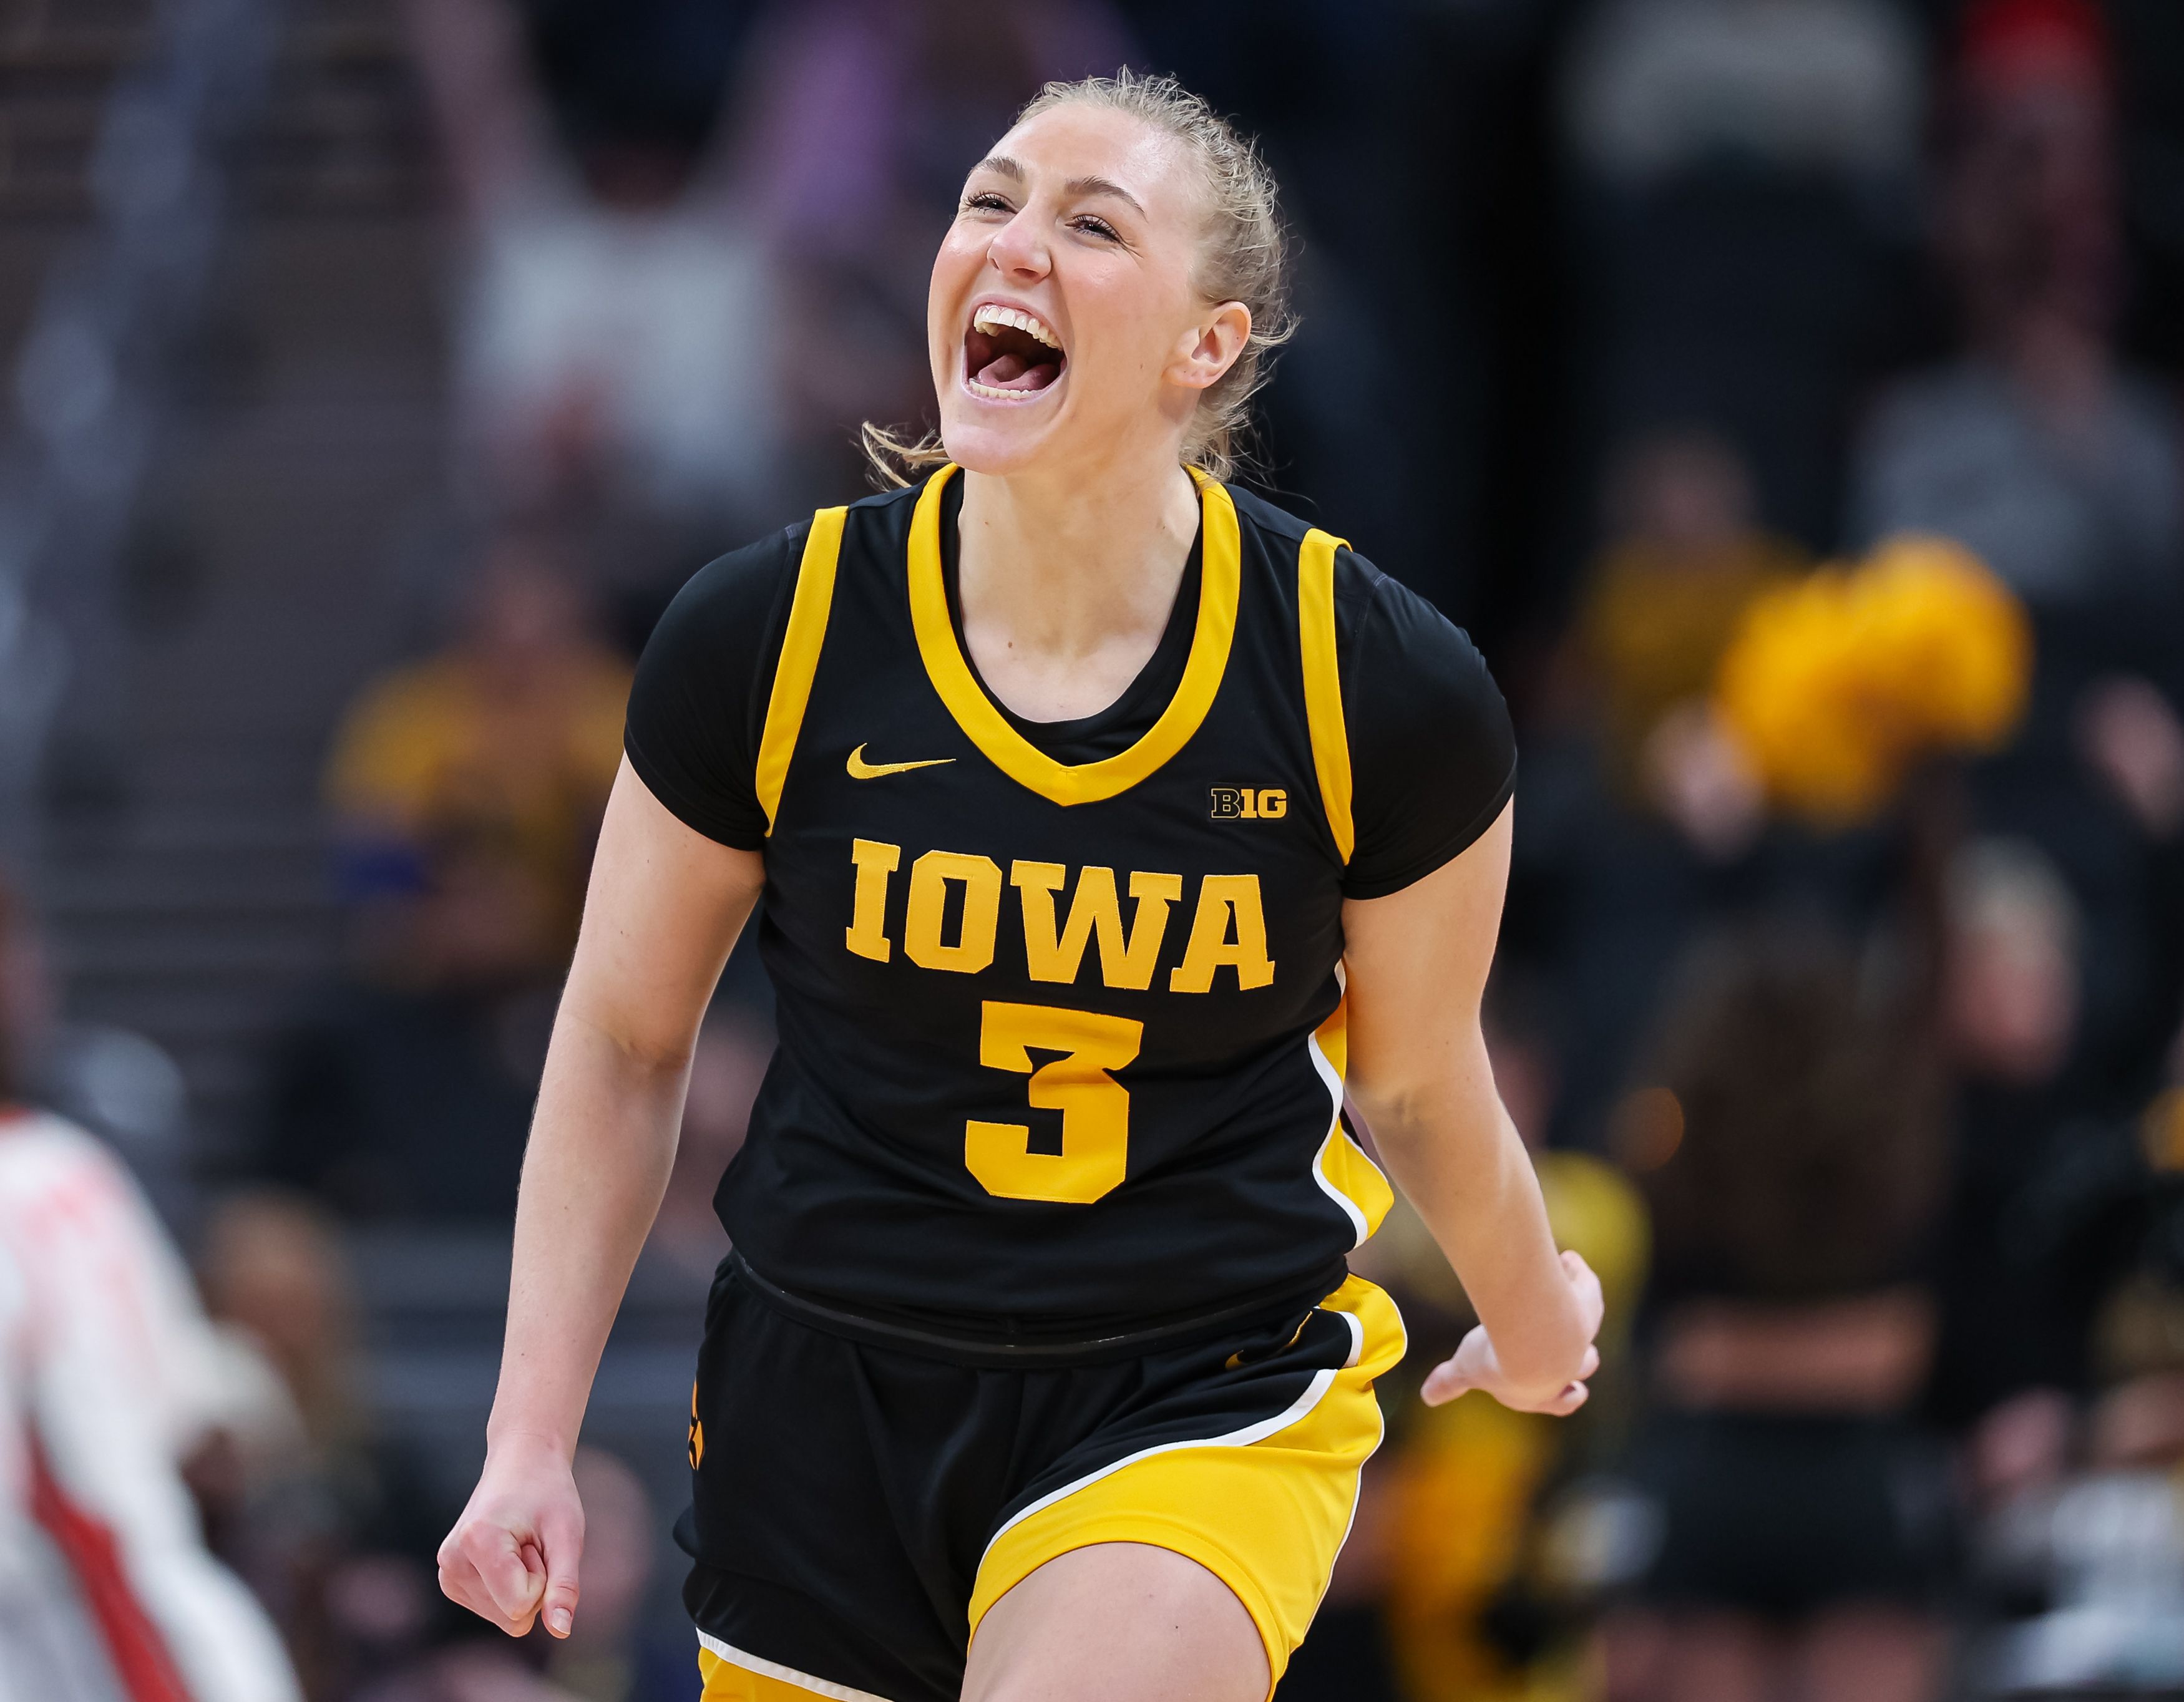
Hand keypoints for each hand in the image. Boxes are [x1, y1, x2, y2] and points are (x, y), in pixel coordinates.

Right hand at [437, 1432, 584, 1637]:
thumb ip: (564, 1585)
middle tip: (532, 1543)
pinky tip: (508, 1554)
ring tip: (521, 1545)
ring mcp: (447, 1573)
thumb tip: (561, 1630)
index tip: (539, 1542)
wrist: (521, 1464)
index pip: (520, 1605)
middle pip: (512, 1616)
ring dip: (523, 1586)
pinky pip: (496, 1612)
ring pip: (505, 1618)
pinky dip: (510, 1589)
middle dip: (535, 1586)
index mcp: (476, 1541)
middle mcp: (452, 1560)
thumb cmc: (548, 1493)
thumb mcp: (568, 1535)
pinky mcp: (450, 1581)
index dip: (545, 1580)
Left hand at [1421, 1250, 1603, 1414]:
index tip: (1576, 1391)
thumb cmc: (1498, 1361)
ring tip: (1569, 1293)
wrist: (1529, 1341)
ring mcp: (1581, 1336)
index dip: (1564, 1398)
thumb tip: (1427, 1397)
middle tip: (1588, 1354)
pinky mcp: (1586, 1305)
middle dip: (1584, 1360)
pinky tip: (1567, 1258)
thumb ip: (1450, 1382)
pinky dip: (1577, 1273)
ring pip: (1588, 1327)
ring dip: (1581, 1309)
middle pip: (1586, 1365)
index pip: (1560, 1403)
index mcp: (1544, 1391)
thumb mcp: (1467, 1370)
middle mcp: (1569, 1366)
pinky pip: (1585, 1286)